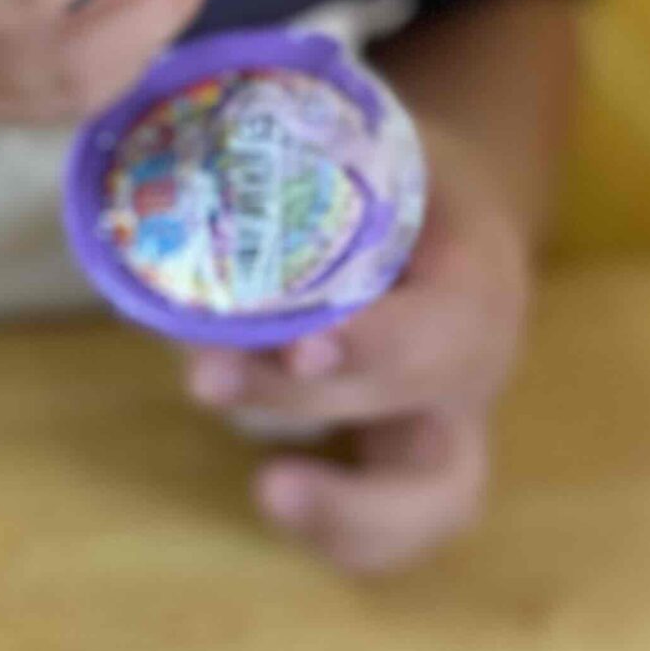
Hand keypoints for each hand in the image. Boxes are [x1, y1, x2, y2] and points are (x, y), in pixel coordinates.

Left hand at [179, 123, 530, 573]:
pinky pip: (403, 525)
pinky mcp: (419, 462)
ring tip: (270, 491)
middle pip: (410, 401)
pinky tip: (276, 497)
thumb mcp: (377, 138)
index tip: (302, 342)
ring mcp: (453, 420)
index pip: (439, 323)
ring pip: (441, 497)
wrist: (461, 221)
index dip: (371, 341)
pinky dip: (346, 533)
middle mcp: (476, 359)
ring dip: (354, 505)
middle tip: (205, 377)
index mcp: (473, 274)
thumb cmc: (400, 175)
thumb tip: (173, 117)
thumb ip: (306, 141)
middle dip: (302, 399)